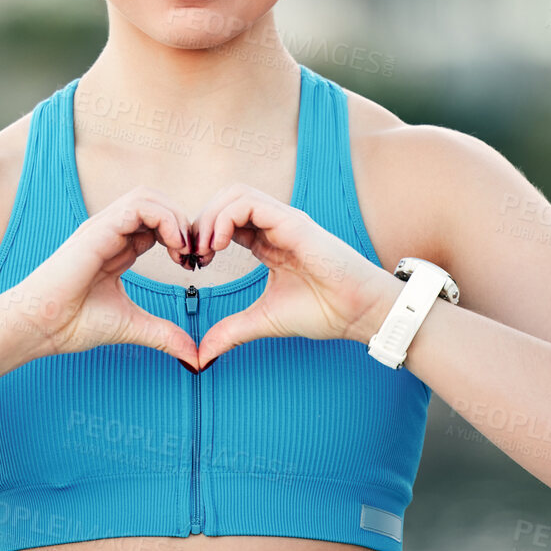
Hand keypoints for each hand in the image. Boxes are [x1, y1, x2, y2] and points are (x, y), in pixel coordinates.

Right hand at [0, 186, 201, 366]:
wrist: (38, 327)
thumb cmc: (72, 324)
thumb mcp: (131, 326)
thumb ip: (164, 335)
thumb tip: (195, 358)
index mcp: (116, 248)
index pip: (157, 224)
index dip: (181, 238)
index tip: (193, 266)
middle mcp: (110, 232)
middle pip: (155, 202)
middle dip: (183, 222)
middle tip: (195, 255)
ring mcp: (103, 228)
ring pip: (148, 197)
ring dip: (176, 217)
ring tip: (185, 249)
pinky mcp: (98, 230)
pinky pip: (139, 206)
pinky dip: (165, 219)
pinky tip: (175, 247)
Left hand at [187, 183, 404, 366]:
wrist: (359, 313)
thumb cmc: (323, 311)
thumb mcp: (264, 320)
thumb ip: (231, 332)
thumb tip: (201, 356)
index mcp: (267, 242)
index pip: (225, 221)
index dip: (201, 236)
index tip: (192, 266)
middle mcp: (274, 225)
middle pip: (225, 200)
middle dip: (200, 222)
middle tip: (191, 256)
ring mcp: (284, 220)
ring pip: (235, 193)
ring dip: (210, 217)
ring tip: (203, 250)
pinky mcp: (292, 222)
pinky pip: (250, 203)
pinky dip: (225, 218)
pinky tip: (218, 246)